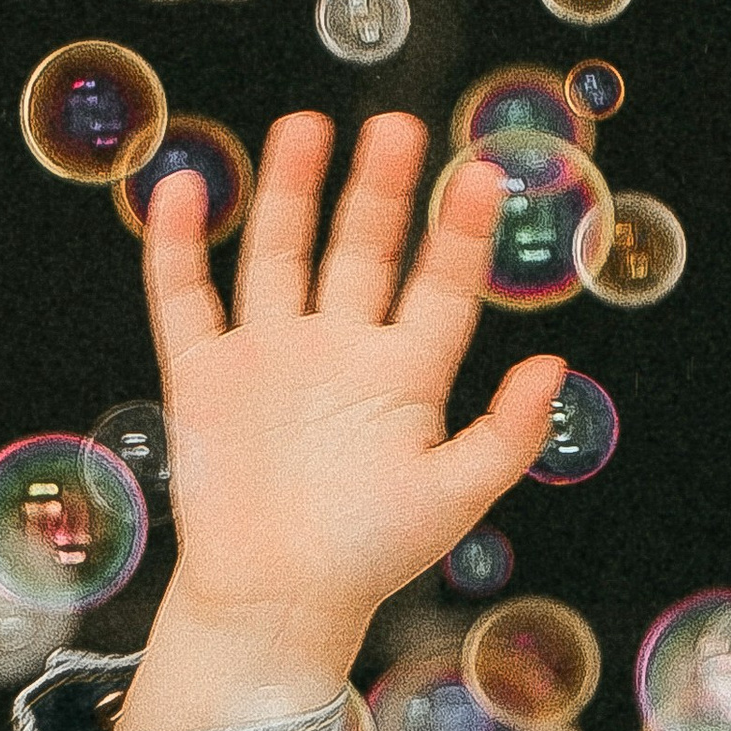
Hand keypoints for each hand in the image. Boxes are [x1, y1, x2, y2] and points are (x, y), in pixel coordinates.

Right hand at [119, 112, 566, 730]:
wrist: (276, 602)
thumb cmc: (367, 557)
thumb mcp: (454, 500)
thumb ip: (506, 436)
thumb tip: (552, 364)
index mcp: (403, 377)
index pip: (439, 289)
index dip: (459, 235)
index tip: (481, 175)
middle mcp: (339, 352)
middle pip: (362, 250)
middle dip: (379, 190)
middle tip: (398, 128)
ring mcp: (270, 356)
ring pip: (279, 253)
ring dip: (290, 193)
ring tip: (308, 128)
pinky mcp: (206, 375)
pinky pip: (186, 297)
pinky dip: (178, 246)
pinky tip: (186, 191)